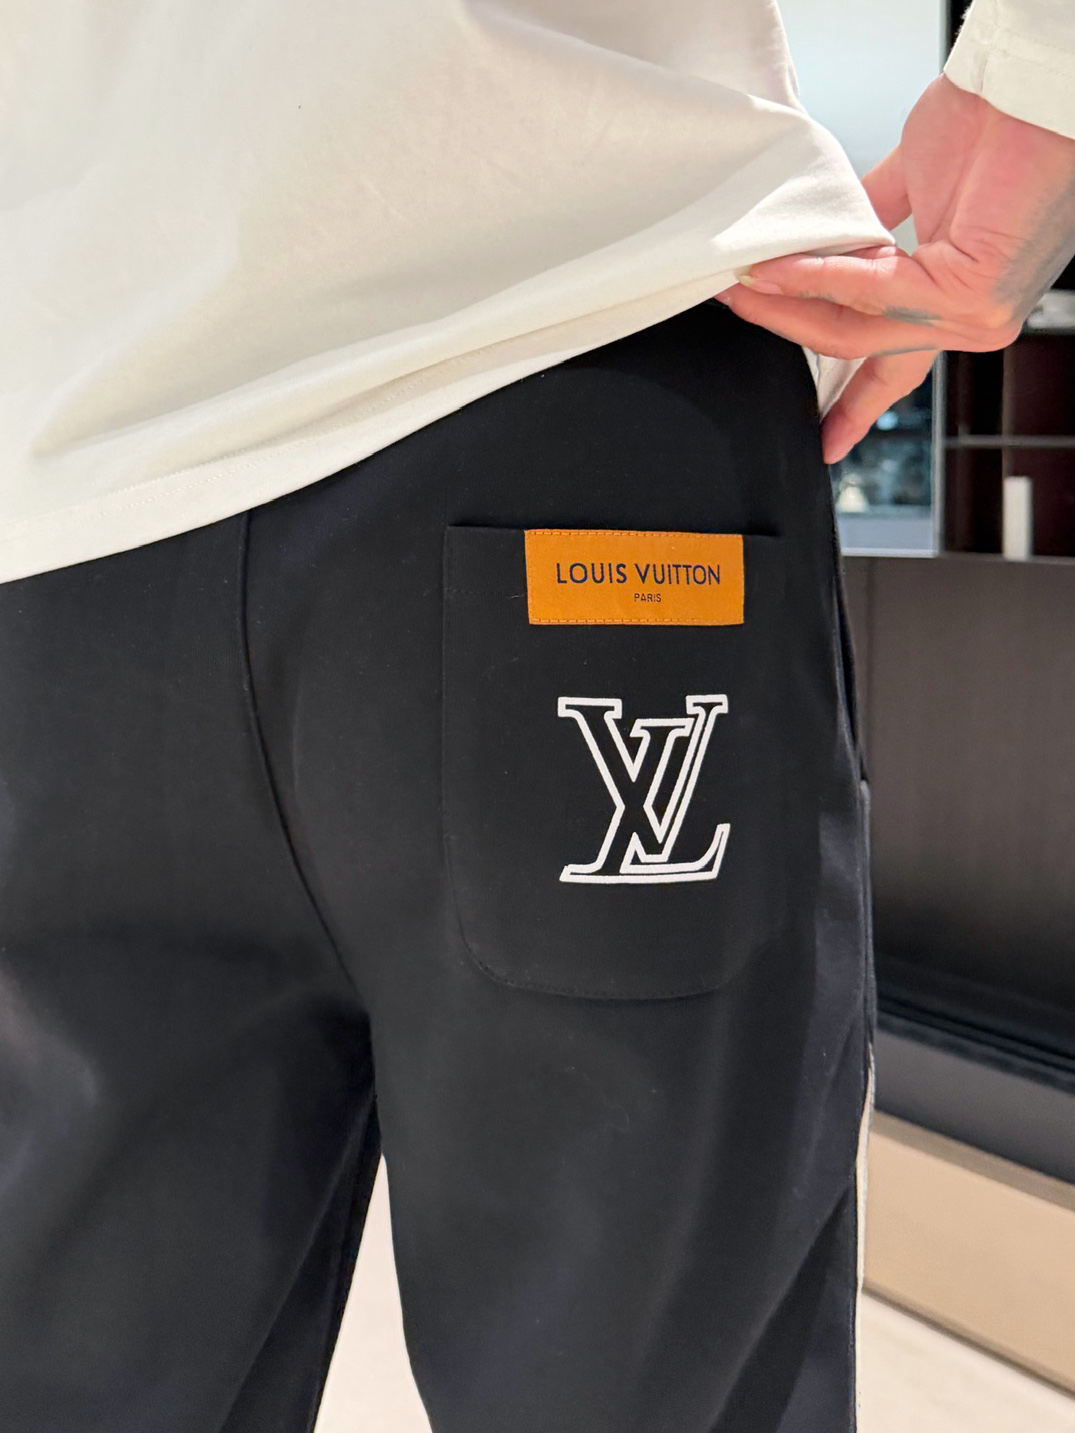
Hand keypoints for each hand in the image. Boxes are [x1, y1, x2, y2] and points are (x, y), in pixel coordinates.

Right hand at [717, 76, 1074, 461]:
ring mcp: (973, 317)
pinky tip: (779, 267)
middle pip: (857, 345)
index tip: (826, 441)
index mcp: (960, 299)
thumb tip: (815, 248)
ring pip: (855, 329)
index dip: (856, 406)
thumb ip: (868, 229)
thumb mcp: (916, 186)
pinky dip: (817, 279)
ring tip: (743, 283)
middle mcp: (971, 320)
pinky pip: (870, 294)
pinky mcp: (969, 298)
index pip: (898, 369)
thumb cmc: (999, 125)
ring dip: (788, 305)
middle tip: (737, 305)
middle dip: (787, 328)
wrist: (1034, 90)